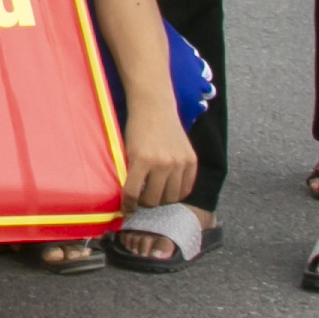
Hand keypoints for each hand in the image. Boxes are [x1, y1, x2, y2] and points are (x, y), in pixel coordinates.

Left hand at [119, 95, 199, 212]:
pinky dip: (178, 193)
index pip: (133, 193)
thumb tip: (128, 199)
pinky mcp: (191, 160)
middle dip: (145, 203)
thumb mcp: (127, 150)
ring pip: (171, 197)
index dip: (129, 206)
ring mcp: (179, 162)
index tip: (128, 210)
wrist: (155, 108)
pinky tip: (169, 189)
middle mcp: (163, 162)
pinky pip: (187, 187)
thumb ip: (129, 173)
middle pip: (154, 199)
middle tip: (141, 199)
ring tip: (155, 193)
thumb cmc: (137, 129)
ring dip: (162, 199)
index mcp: (142, 159)